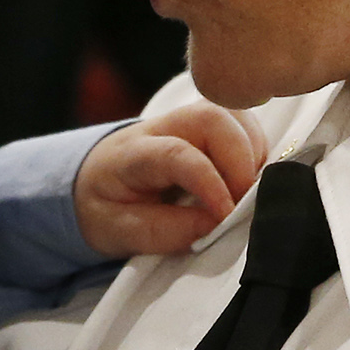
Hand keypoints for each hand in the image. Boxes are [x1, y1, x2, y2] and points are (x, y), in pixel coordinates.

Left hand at [73, 104, 270, 258]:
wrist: (93, 181)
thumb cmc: (105, 207)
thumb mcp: (118, 231)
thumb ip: (163, 231)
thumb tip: (215, 224)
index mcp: (133, 153)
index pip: (177, 153)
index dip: (209, 182)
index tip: (227, 216)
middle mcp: (164, 126)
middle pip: (213, 119)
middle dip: (240, 161)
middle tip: (243, 205)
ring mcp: (189, 122)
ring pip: (236, 118)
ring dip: (253, 156)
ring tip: (246, 195)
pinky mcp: (211, 127)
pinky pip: (245, 128)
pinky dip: (256, 155)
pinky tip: (245, 184)